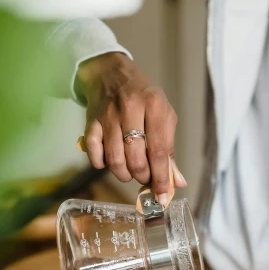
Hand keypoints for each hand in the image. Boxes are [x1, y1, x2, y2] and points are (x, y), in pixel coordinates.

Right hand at [76, 52, 186, 204]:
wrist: (111, 72)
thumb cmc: (143, 96)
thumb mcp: (163, 115)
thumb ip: (169, 149)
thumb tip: (177, 182)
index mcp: (155, 106)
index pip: (160, 151)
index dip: (162, 178)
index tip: (163, 196)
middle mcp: (131, 108)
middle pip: (136, 159)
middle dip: (143, 176)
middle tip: (145, 177)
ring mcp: (108, 115)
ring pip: (115, 159)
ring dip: (124, 174)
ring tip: (130, 171)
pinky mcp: (91, 121)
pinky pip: (95, 153)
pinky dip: (102, 164)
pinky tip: (109, 161)